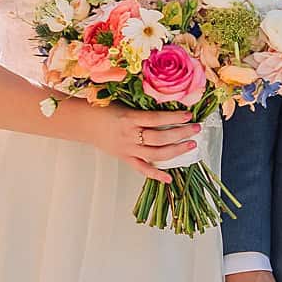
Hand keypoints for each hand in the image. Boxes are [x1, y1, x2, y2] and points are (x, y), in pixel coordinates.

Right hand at [77, 102, 201, 182]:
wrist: (85, 123)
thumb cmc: (104, 110)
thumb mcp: (124, 103)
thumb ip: (143, 107)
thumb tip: (168, 105)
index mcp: (129, 118)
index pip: (156, 119)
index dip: (174, 117)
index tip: (188, 115)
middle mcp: (129, 135)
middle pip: (159, 138)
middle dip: (180, 133)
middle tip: (195, 129)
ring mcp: (128, 149)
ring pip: (155, 154)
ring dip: (175, 151)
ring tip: (190, 145)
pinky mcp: (125, 158)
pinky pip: (142, 169)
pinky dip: (156, 175)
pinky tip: (169, 178)